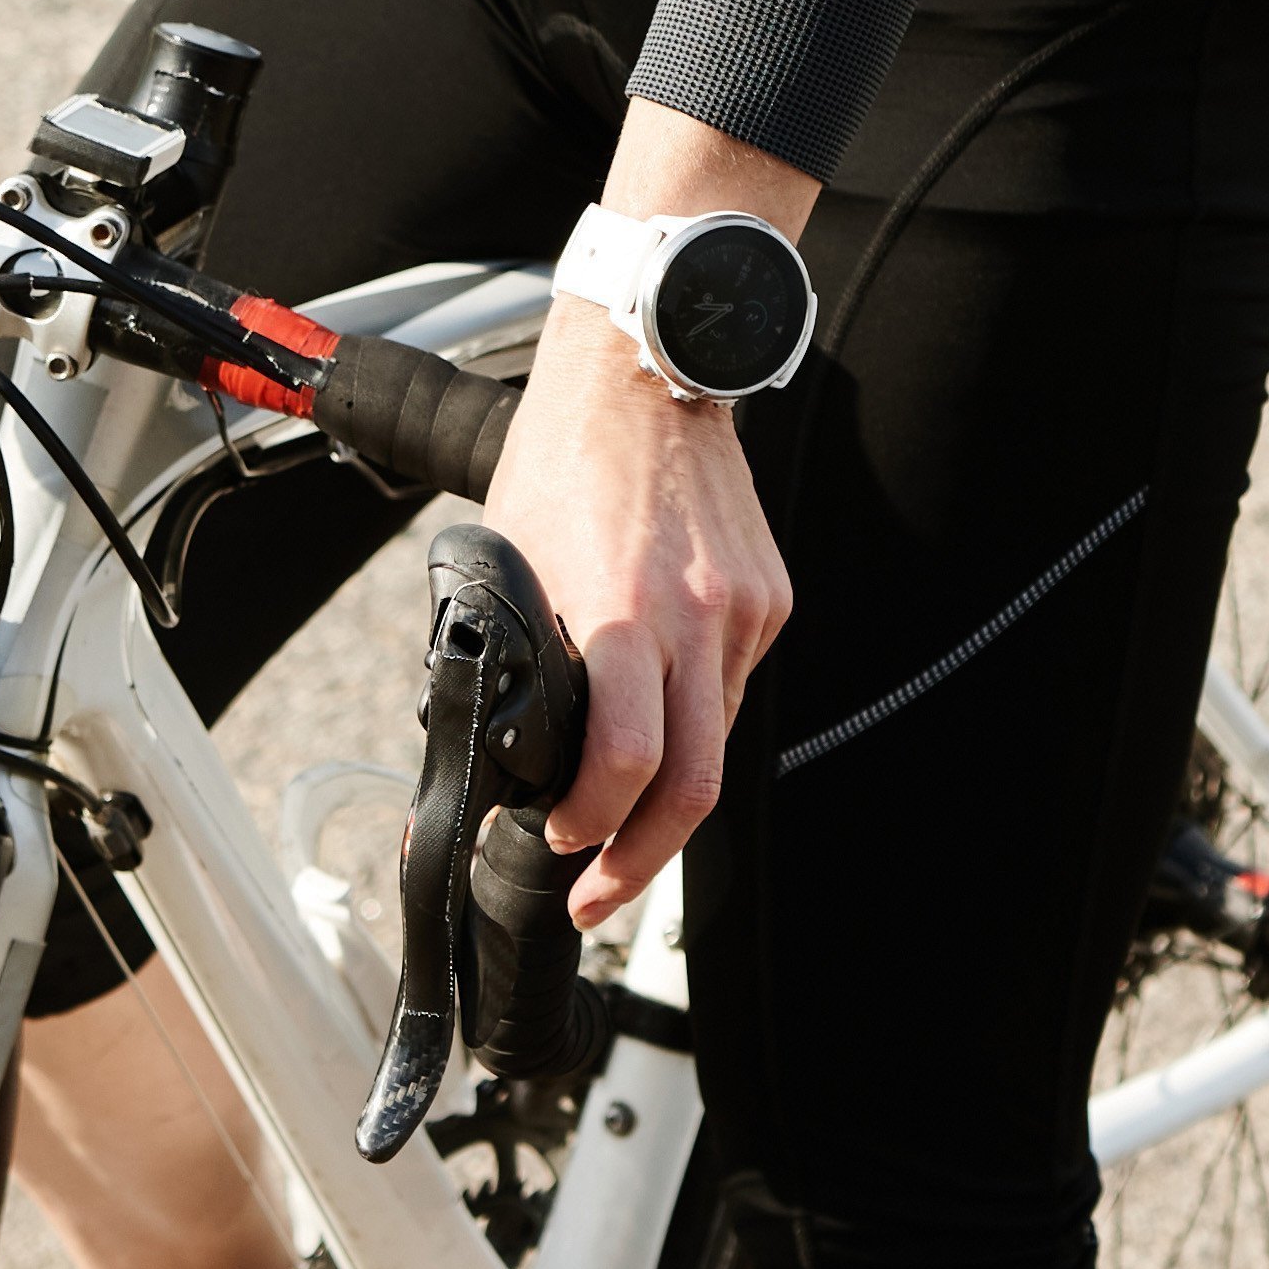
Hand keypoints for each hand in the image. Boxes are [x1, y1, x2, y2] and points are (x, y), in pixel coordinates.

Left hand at [483, 308, 794, 931]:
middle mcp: (695, 619)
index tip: (560, 846)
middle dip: (642, 862)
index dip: (592, 829)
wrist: (644, 373)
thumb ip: (516, 652)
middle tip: (597, 896)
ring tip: (622, 821)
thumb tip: (500, 742)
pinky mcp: (769, 599)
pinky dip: (695, 718)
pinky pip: (732, 686)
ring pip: (716, 742)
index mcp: (621, 612)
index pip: (623, 767)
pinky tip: (659, 714)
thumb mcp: (510, 560)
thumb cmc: (563, 455)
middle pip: (692, 787)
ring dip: (669, 793)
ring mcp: (743, 611)